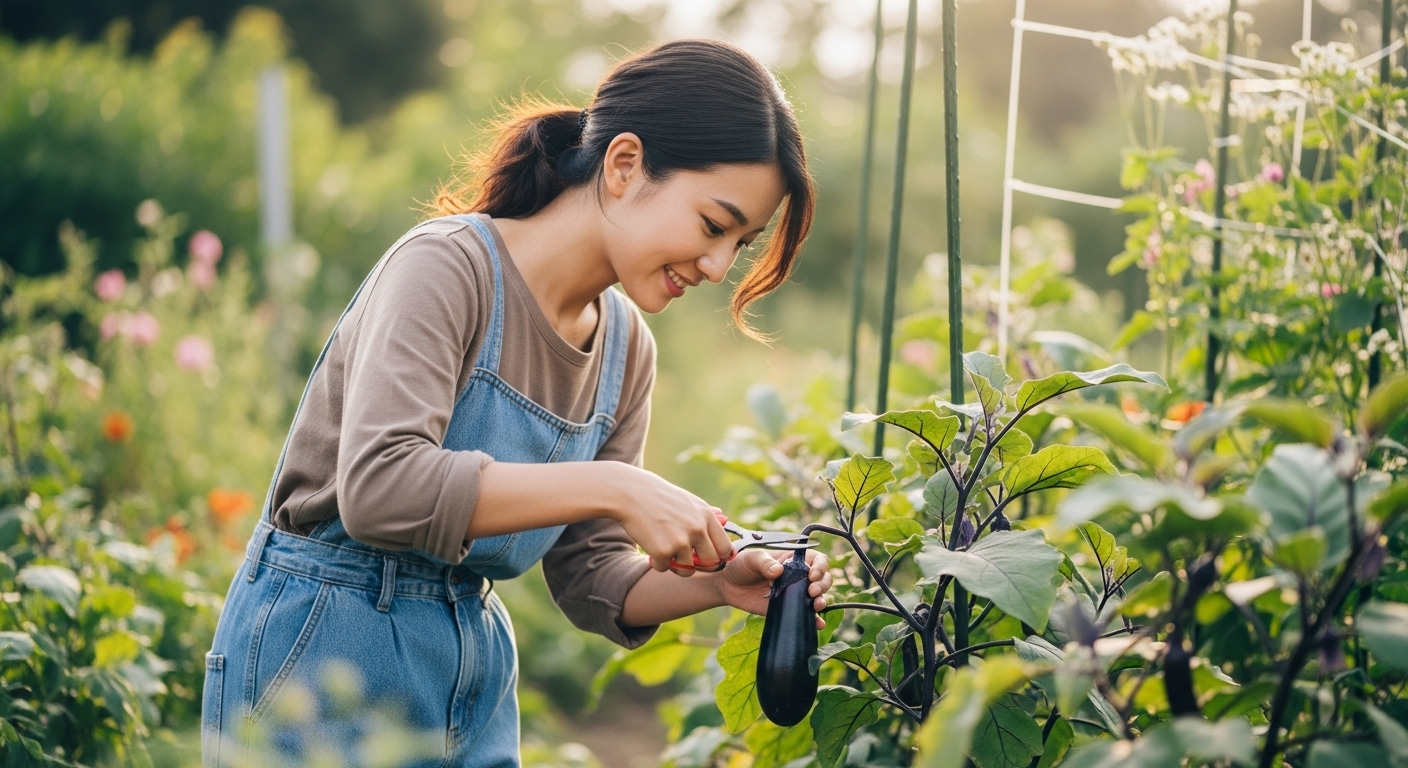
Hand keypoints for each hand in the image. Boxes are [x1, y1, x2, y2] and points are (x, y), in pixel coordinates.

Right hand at [605, 463, 732, 574]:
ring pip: (687, 570)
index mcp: (707, 516)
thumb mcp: (687, 500)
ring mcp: (681, 541)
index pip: (725, 549)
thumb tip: (725, 518)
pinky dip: (657, 563)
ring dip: (675, 566)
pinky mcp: (663, 551)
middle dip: (698, 566)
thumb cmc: (658, 496)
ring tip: (666, 552)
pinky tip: (651, 548)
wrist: (630, 493)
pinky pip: (664, 568)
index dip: (718, 557)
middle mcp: (698, 529)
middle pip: (710, 563)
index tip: (706, 558)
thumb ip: (706, 513)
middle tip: (684, 559)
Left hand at [710, 549, 832, 629]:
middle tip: (812, 590)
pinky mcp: (788, 609)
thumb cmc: (741, 565)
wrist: (727, 585)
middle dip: (823, 584)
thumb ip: (764, 563)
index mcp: (793, 559)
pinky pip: (806, 615)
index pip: (817, 560)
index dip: (820, 566)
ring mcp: (795, 594)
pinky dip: (815, 620)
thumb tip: (778, 571)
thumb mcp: (751, 559)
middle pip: (823, 578)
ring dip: (822, 601)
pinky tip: (818, 623)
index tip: (812, 575)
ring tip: (815, 605)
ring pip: (818, 596)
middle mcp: (798, 576)